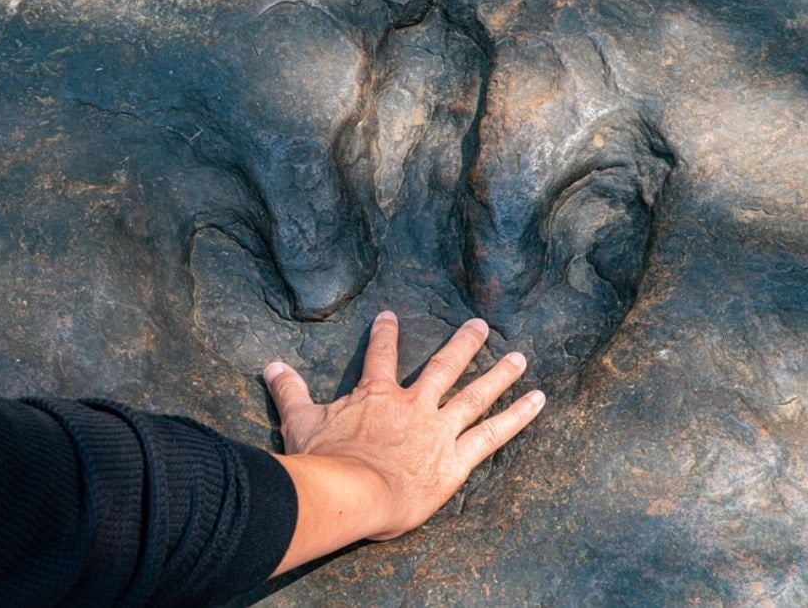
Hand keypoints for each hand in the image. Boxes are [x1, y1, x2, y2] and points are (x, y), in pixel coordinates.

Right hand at [264, 311, 545, 572]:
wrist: (350, 492)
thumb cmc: (323, 460)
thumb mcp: (299, 421)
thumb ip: (289, 391)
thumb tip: (269, 365)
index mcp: (377, 395)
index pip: (382, 355)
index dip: (385, 334)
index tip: (390, 316)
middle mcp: (414, 405)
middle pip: (444, 366)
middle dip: (464, 344)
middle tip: (481, 325)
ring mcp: (439, 429)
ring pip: (476, 394)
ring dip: (500, 375)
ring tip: (520, 358)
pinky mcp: (456, 459)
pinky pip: (493, 434)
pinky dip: (517, 417)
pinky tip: (537, 400)